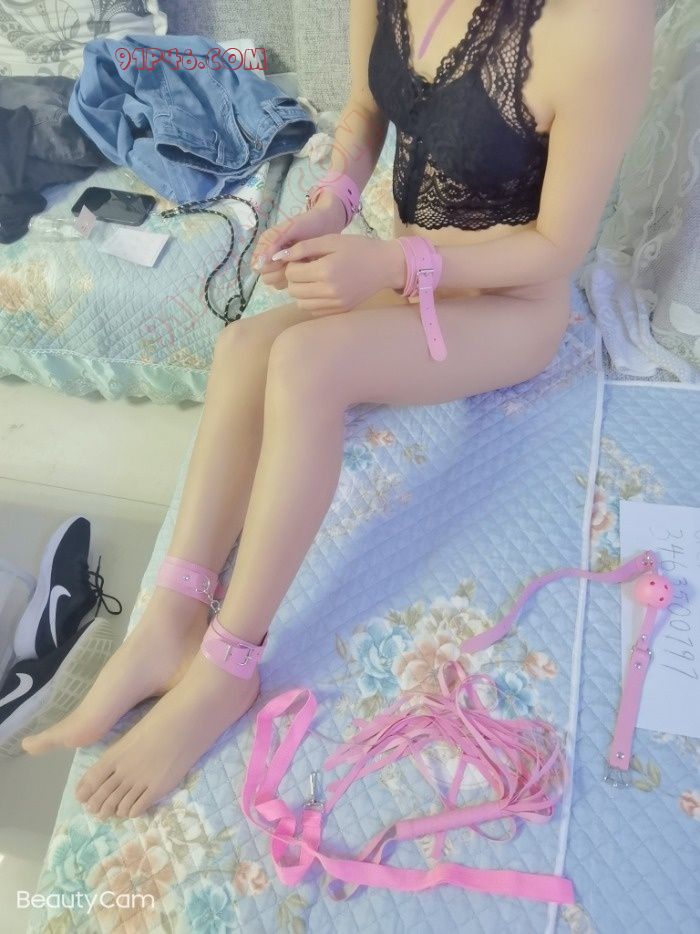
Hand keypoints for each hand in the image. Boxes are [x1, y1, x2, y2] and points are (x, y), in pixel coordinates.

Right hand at [250, 193, 345, 290]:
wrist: (325, 225)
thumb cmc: (307, 224)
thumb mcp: (289, 229)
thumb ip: (273, 243)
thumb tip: (258, 264)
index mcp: (265, 245)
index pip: (259, 267)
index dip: (271, 265)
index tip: (284, 258)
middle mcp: (270, 258)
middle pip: (266, 277)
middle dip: (280, 272)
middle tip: (295, 261)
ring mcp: (280, 267)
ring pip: (276, 283)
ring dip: (288, 277)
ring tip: (301, 265)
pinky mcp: (291, 273)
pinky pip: (287, 285)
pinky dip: (295, 280)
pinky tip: (305, 270)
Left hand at [271, 234, 406, 314]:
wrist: (384, 266)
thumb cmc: (358, 248)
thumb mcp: (331, 240)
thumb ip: (304, 247)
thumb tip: (278, 256)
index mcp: (326, 270)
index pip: (291, 272)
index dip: (292, 263)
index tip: (303, 257)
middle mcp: (329, 291)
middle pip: (293, 289)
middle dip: (295, 277)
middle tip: (308, 267)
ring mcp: (335, 304)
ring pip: (301, 302)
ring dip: (302, 290)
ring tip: (314, 278)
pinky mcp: (339, 311)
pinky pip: (313, 310)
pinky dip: (312, 300)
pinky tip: (322, 288)